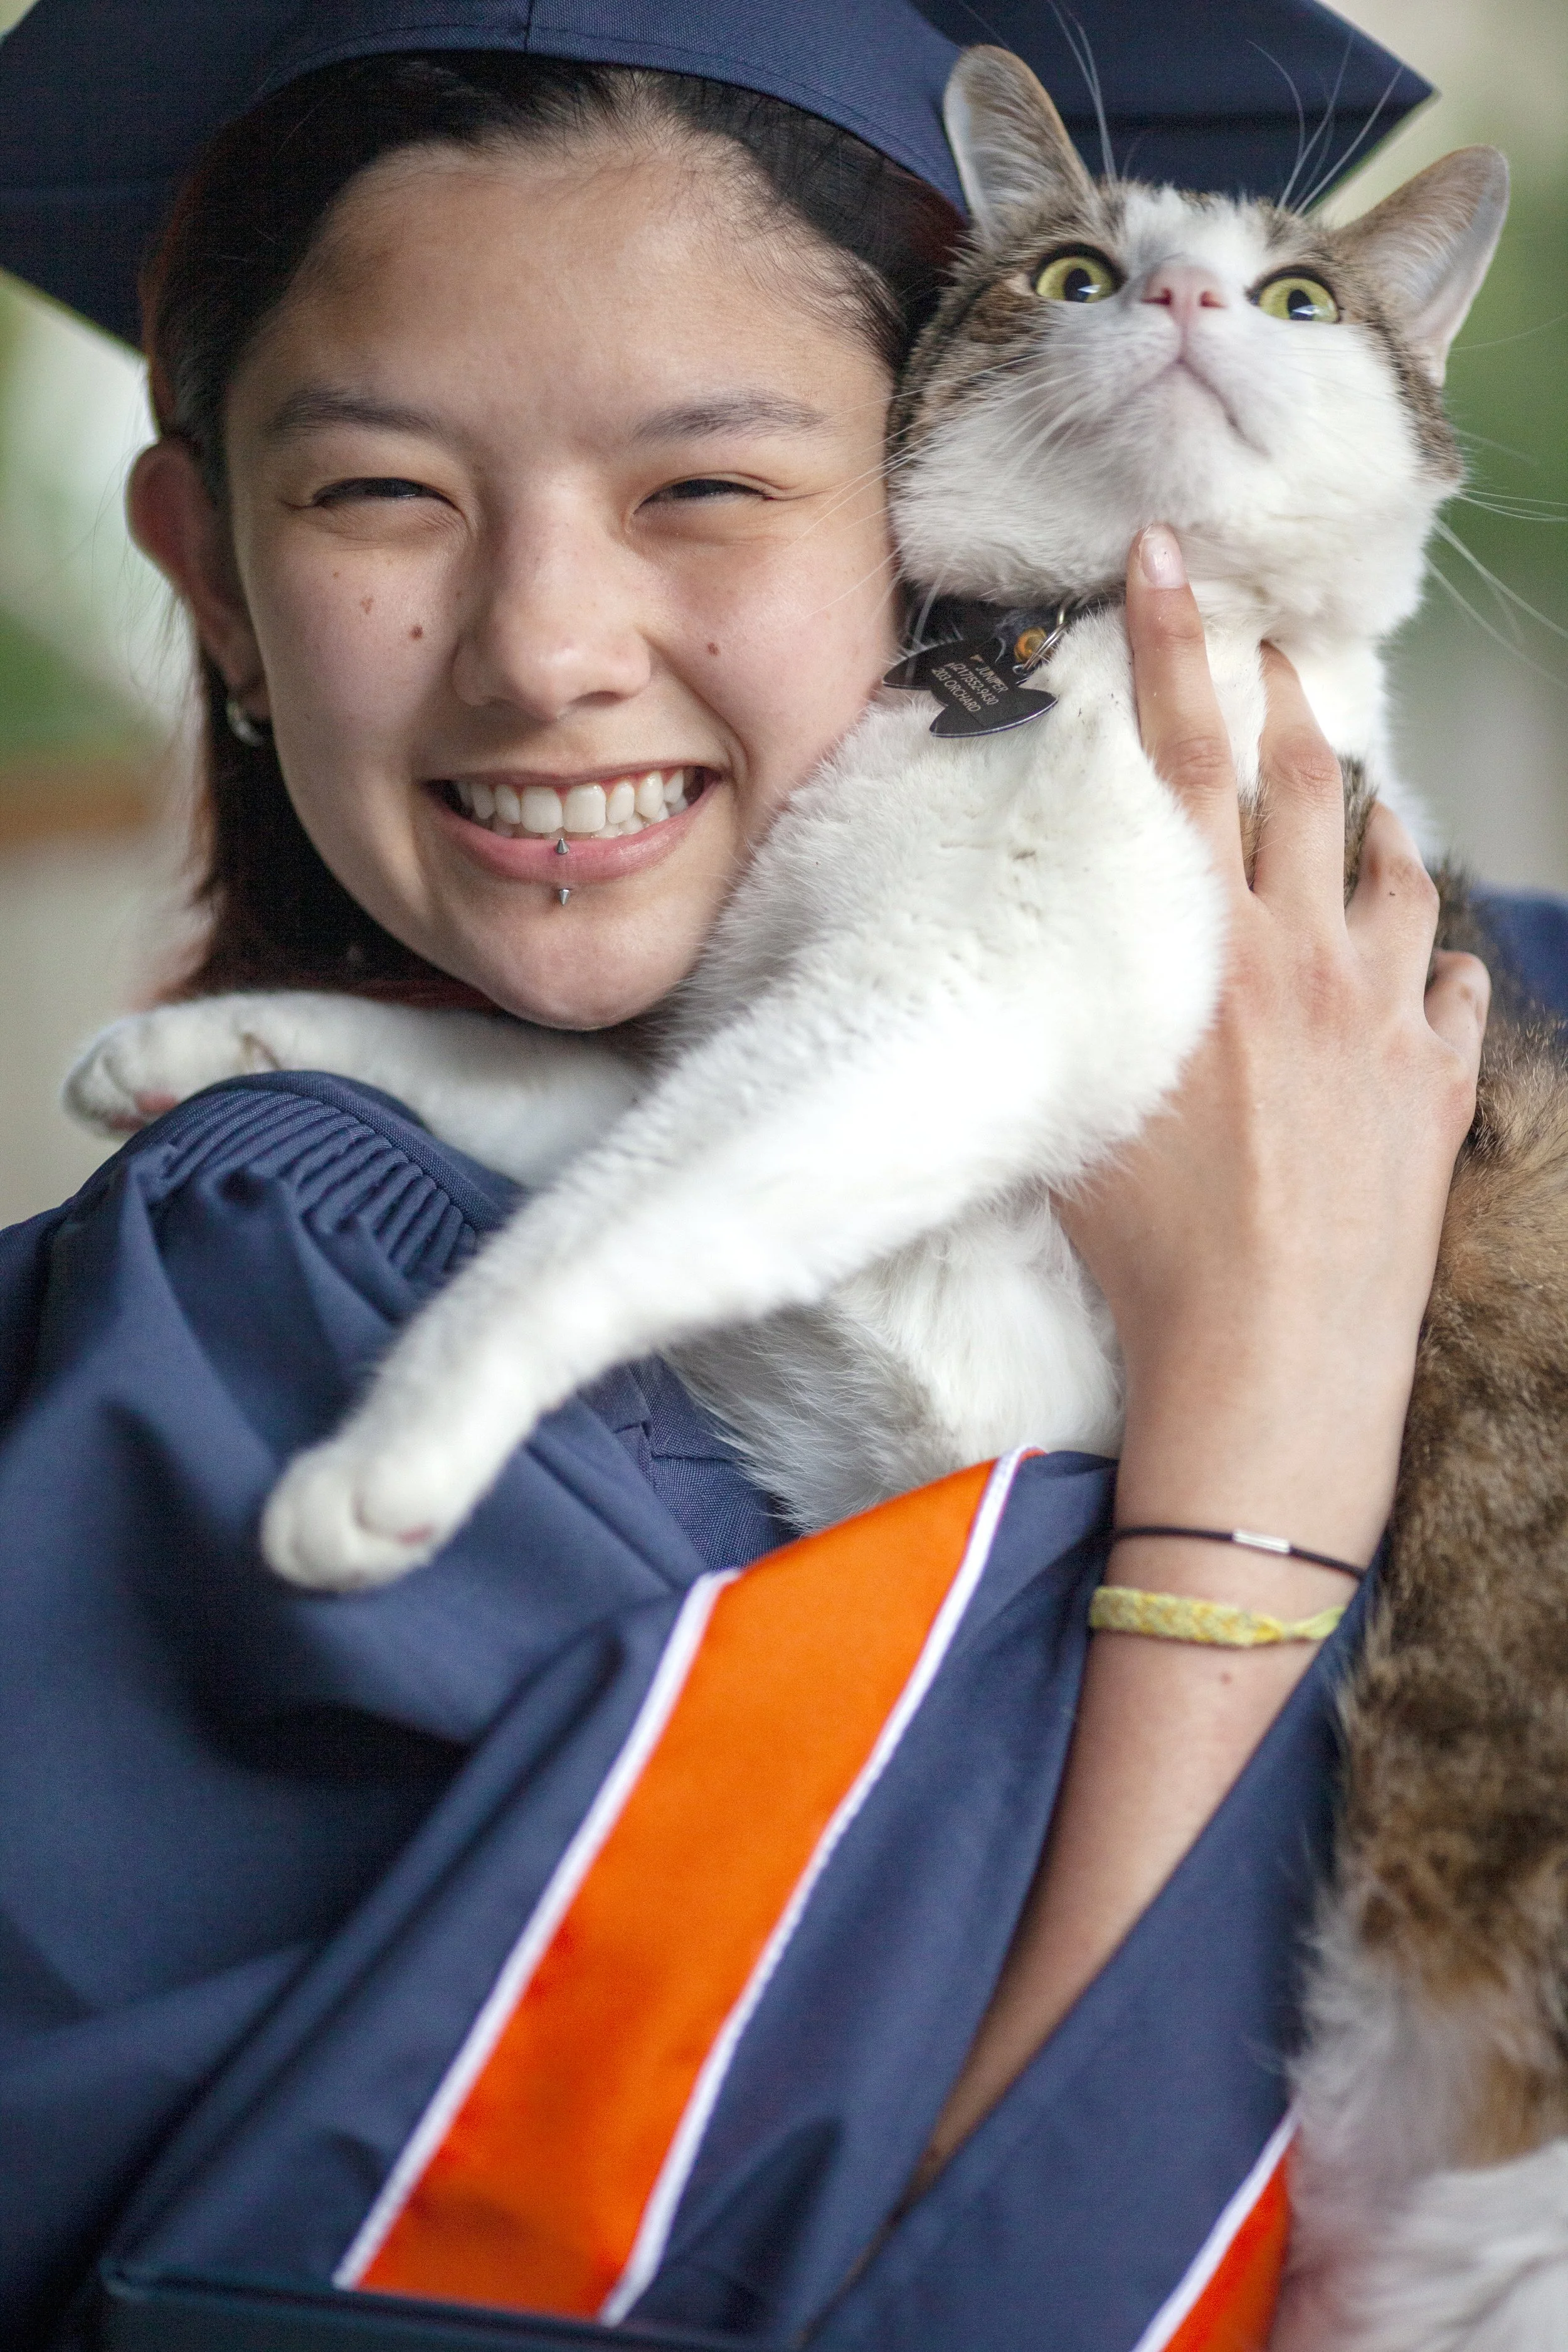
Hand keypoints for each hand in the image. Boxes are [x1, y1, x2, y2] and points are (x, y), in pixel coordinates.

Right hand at [1061, 524, 1488, 1577]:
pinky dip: (1432, 960)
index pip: (1183, 761)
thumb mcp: (1071, 1114)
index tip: (1168, 559)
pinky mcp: (1435, 1085)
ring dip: (1370, 826)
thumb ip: (1066, 1012)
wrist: (1270, 1358)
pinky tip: (1416, 968)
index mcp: (1204, 954)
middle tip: (1281, 652)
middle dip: (1288, 699)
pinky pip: (1452, 986)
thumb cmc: (1149, 1254)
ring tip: (1355, 811)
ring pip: (1396, 872)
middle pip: (1301, 785)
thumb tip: (1040, 953)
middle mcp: (1303, 960)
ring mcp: (1383, 1017)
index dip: (1173, 647)